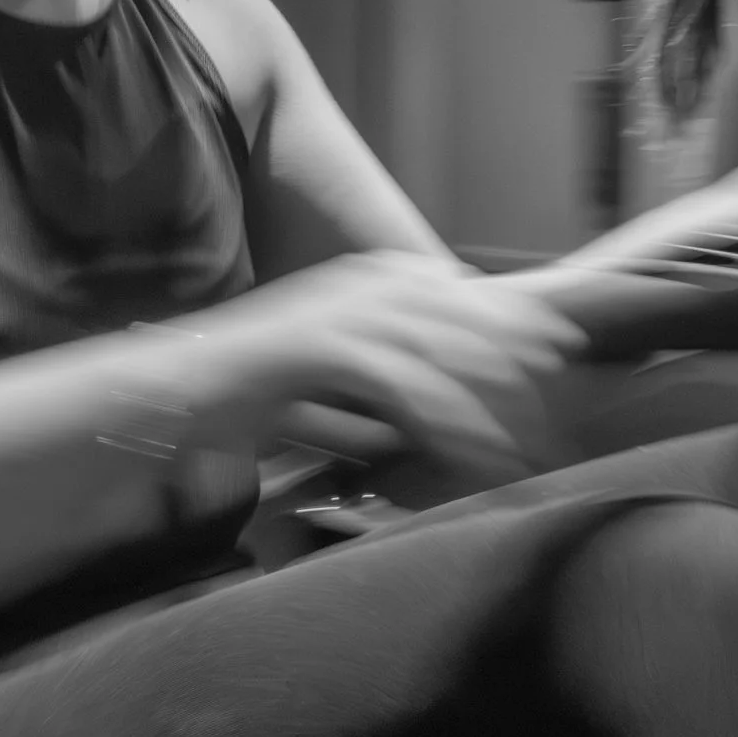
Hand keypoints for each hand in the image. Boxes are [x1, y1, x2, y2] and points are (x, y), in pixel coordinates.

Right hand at [175, 252, 586, 470]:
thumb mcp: (345, 371)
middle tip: (558, 424)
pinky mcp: (327, 346)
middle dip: (522, 376)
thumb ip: (401, 374)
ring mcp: (348, 308)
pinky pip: (410, 389)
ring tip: (523, 460)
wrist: (173, 392)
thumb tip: (462, 403)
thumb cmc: (259, 391)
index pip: (473, 299)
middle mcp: (371, 281)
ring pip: (451, 361)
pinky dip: (448, 428)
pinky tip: (474, 459)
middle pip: (475, 326)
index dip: (521, 329)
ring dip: (493, 415)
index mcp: (380, 276)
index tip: (564, 360)